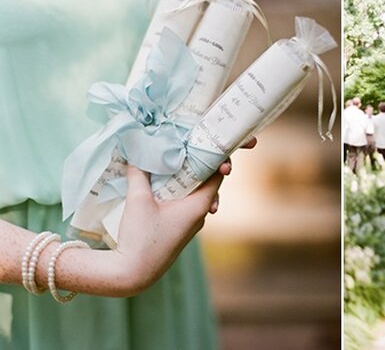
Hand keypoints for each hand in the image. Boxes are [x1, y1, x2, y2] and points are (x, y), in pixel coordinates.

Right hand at [113, 137, 256, 294]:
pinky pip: (187, 205)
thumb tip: (136, 153)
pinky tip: (164, 186)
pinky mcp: (180, 231)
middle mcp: (201, 215)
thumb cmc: (140, 239)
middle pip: (208, 182)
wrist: (132, 275)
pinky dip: (180, 192)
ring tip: (175, 164)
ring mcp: (191, 225)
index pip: (218, 175)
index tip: (207, 143)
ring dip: (188, 179)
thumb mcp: (138, 201)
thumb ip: (139, 174)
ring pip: (197, 194)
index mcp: (199, 206)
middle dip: (199, 165)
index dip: (215, 157)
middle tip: (187, 148)